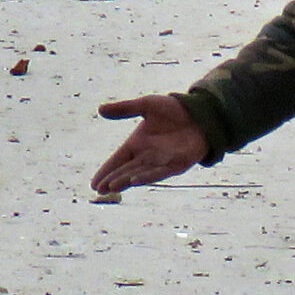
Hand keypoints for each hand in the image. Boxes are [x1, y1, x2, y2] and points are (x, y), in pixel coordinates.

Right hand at [92, 95, 208, 193]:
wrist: (200, 112)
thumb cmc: (173, 110)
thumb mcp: (146, 105)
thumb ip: (125, 109)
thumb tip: (100, 110)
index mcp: (138, 144)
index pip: (118, 160)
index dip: (106, 171)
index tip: (94, 183)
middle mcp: (147, 156)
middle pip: (126, 171)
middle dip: (112, 180)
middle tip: (98, 189)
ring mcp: (161, 162)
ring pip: (139, 174)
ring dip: (125, 181)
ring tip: (111, 187)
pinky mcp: (176, 164)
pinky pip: (159, 173)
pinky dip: (146, 177)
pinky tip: (134, 181)